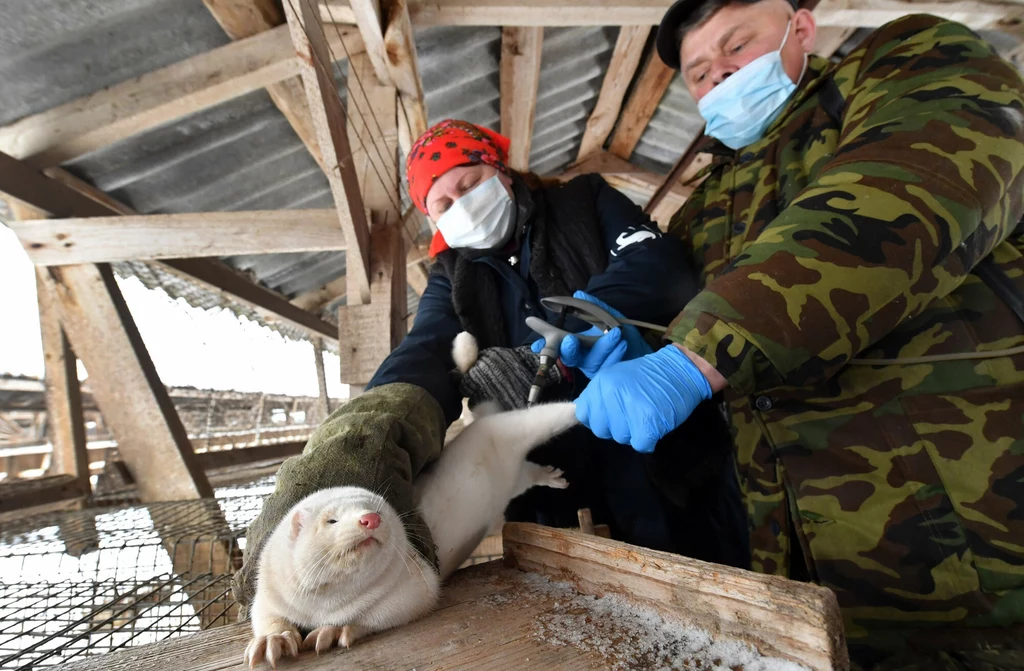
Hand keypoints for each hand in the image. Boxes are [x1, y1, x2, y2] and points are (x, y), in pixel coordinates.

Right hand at [531, 290, 652, 378]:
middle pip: (570, 358)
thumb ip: (593, 307)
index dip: (546, 347)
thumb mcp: (608, 316)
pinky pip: (610, 366)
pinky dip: (615, 353)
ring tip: (615, 334)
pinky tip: (621, 343)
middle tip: (569, 340)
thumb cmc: (622, 334)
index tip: (537, 345)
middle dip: (569, 349)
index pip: (558, 348)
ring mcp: (596, 368)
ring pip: (593, 361)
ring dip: (603, 347)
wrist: (643, 350)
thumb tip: (578, 293)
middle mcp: (583, 358)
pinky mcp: (610, 375)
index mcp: (578, 346)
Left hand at [575, 345, 712, 453]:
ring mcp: (629, 408)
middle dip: (615, 427)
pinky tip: (654, 425)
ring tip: (645, 416)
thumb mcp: (616, 378)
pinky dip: (648, 440)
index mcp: (601, 383)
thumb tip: (584, 416)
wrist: (680, 371)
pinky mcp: (648, 423)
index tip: (612, 413)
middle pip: (601, 430)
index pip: (584, 414)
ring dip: (633, 432)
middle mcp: (612, 394)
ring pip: (620, 438)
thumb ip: (599, 397)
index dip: (598, 418)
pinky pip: (639, 444)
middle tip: (632, 414)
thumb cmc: (648, 377)